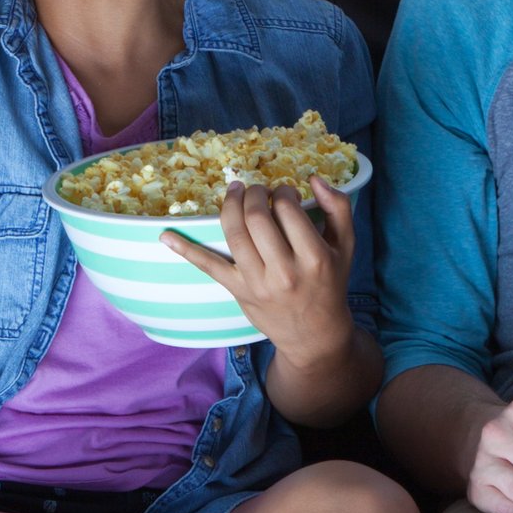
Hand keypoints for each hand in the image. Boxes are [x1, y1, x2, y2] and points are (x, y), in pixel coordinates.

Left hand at [165, 176, 355, 364]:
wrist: (315, 334)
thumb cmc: (330, 284)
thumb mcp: (346, 247)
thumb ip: (338, 208)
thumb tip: (313, 178)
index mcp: (314, 257)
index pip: (288, 210)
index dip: (282, 191)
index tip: (283, 192)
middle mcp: (284, 271)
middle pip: (257, 218)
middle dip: (254, 193)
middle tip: (257, 189)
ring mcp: (258, 282)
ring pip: (234, 233)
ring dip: (230, 205)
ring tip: (234, 192)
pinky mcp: (238, 291)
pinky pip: (209, 267)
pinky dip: (186, 250)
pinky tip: (166, 235)